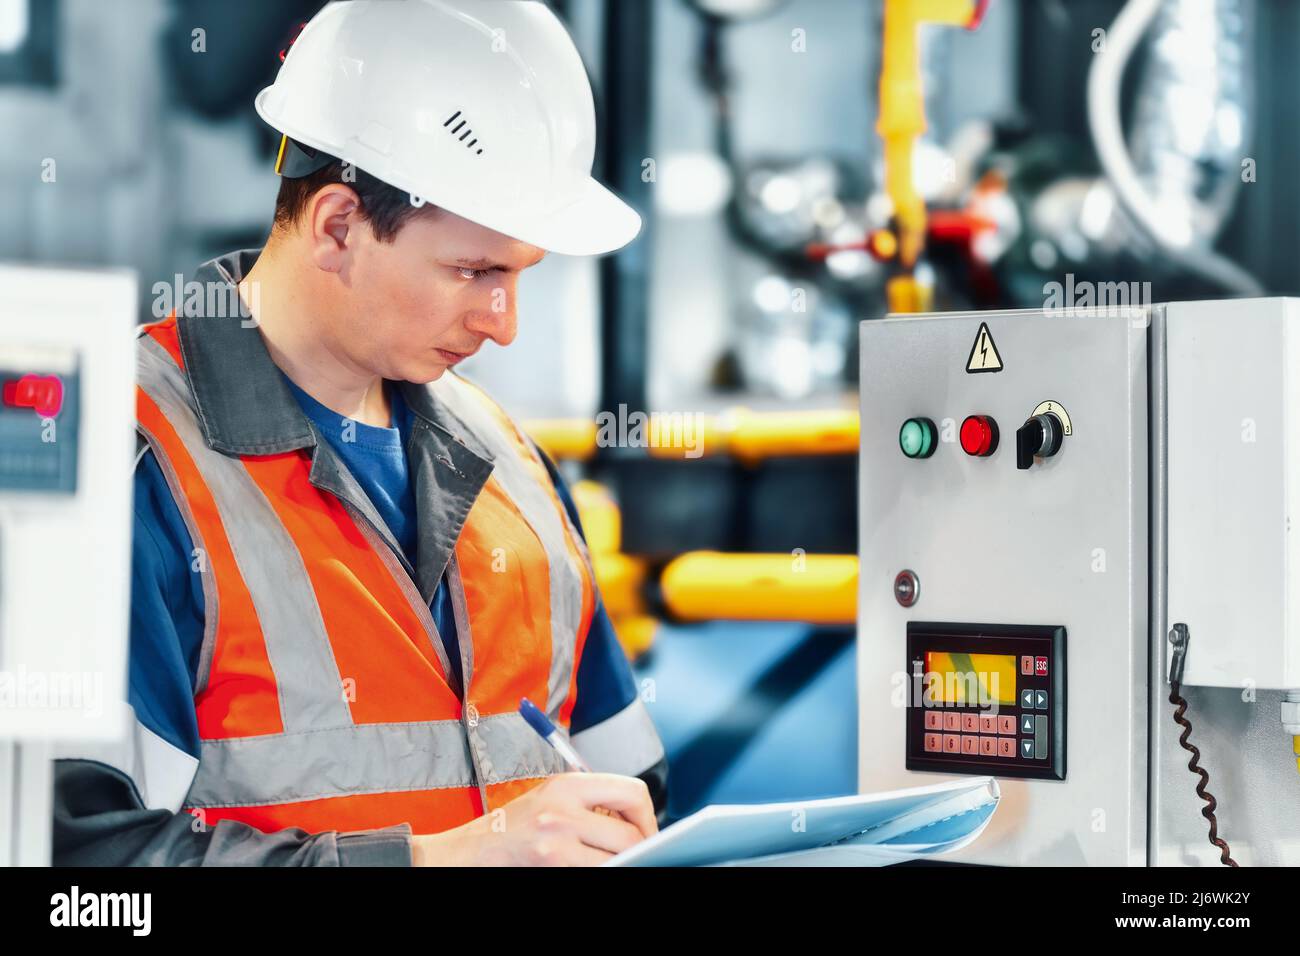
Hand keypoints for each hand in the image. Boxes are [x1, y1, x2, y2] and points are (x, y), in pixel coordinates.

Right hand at [410, 772, 656, 865]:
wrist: (474, 849)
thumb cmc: (514, 825)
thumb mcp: (552, 797)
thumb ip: (591, 800)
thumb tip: (635, 817)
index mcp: (568, 785)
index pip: (632, 792)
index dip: (647, 816)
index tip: (646, 830)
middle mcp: (564, 809)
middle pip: (630, 833)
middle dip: (639, 847)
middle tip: (638, 853)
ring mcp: (557, 840)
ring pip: (616, 858)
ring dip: (619, 862)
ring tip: (608, 859)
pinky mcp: (552, 864)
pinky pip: (594, 870)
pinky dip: (599, 869)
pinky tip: (586, 864)